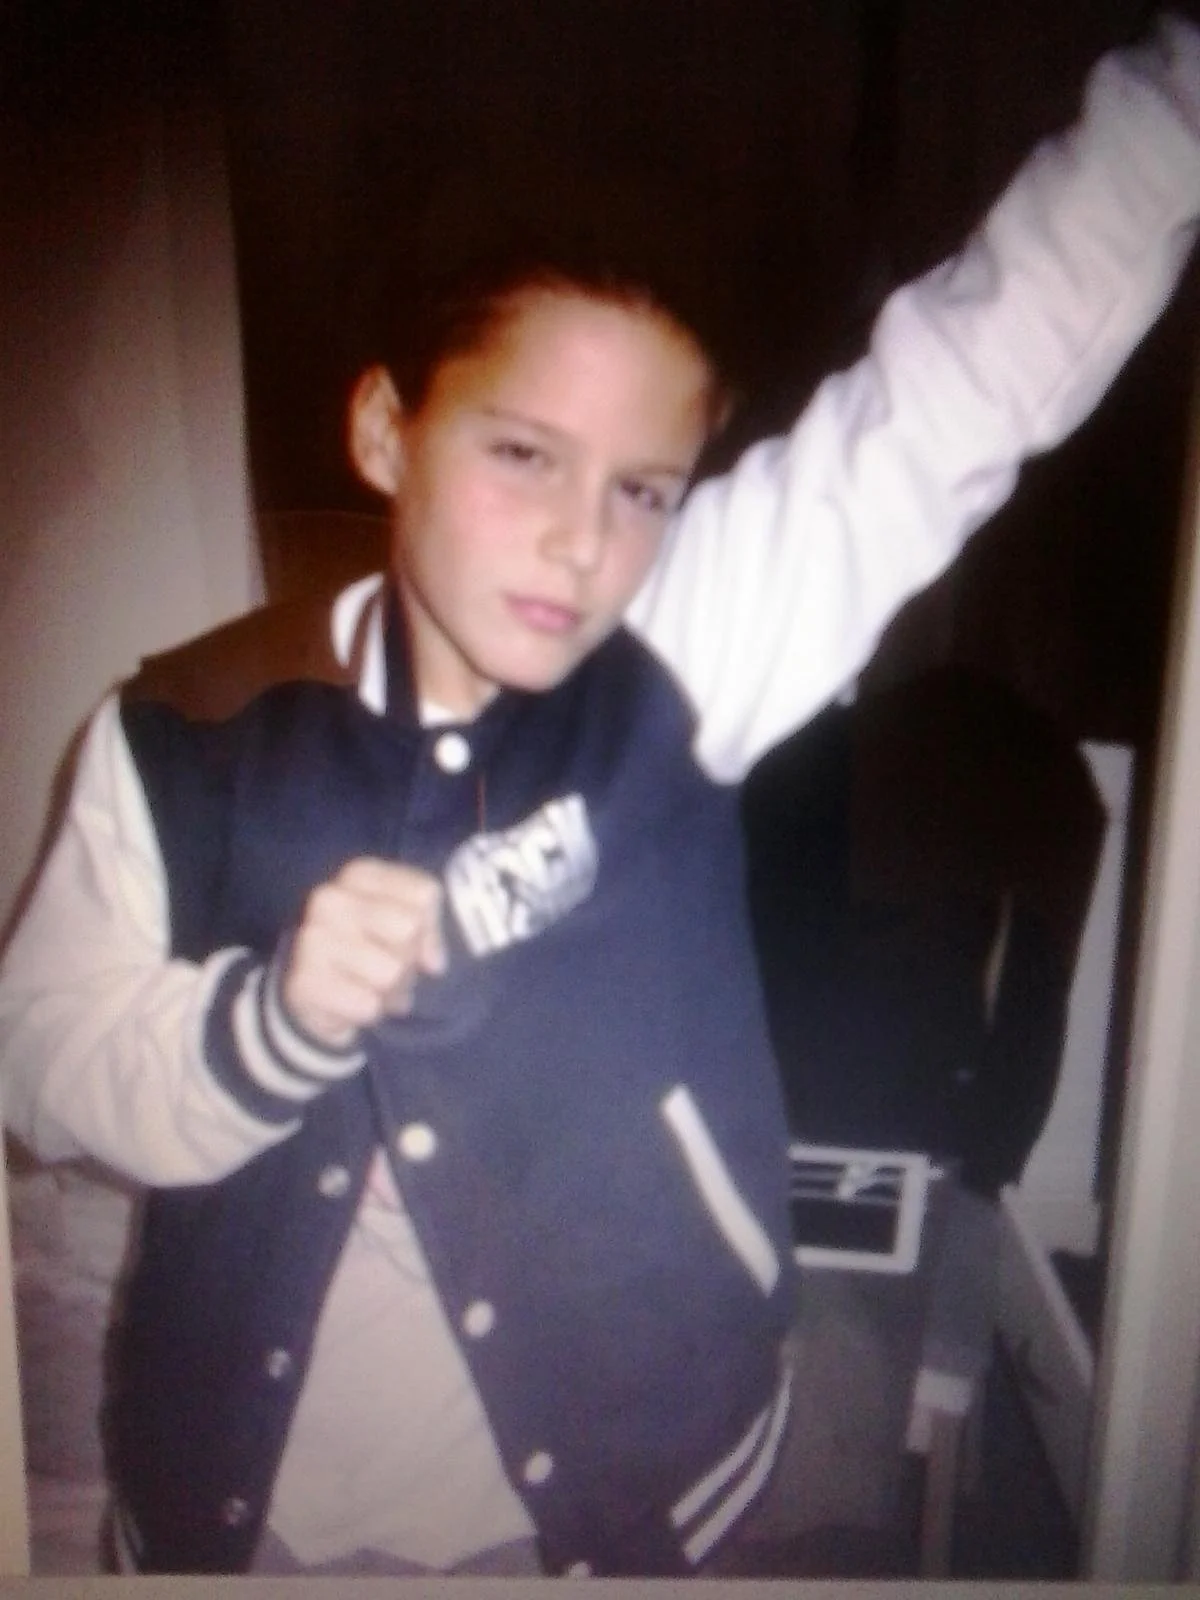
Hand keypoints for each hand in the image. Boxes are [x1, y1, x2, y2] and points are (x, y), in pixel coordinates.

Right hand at [282, 858, 445, 1048]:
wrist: (316, 991)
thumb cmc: (370, 948)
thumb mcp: (406, 923)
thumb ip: (429, 930)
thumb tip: (433, 963)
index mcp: (357, 875)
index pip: (423, 895)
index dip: (428, 926)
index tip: (411, 937)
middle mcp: (329, 898)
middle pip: (408, 929)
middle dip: (408, 958)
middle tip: (392, 967)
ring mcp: (312, 938)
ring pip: (391, 972)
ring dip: (392, 990)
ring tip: (374, 987)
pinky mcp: (304, 982)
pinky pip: (368, 1004)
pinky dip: (370, 1010)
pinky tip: (354, 1001)